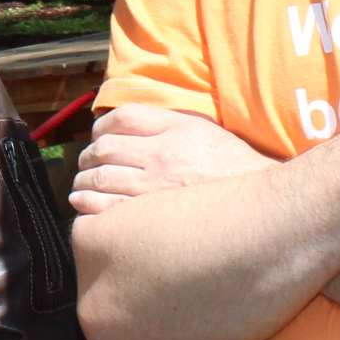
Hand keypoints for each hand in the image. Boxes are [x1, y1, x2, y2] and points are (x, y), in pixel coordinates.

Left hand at [69, 105, 273, 214]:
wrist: (259, 209)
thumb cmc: (230, 166)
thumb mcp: (203, 130)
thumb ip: (166, 122)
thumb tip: (126, 121)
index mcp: (175, 131)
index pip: (121, 119)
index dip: (101, 126)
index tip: (97, 136)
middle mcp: (161, 158)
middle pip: (104, 149)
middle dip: (87, 156)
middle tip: (85, 163)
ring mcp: (155, 191)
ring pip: (99, 180)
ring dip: (83, 181)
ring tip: (80, 186)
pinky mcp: (153, 221)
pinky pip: (106, 210)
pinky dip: (89, 206)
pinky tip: (85, 206)